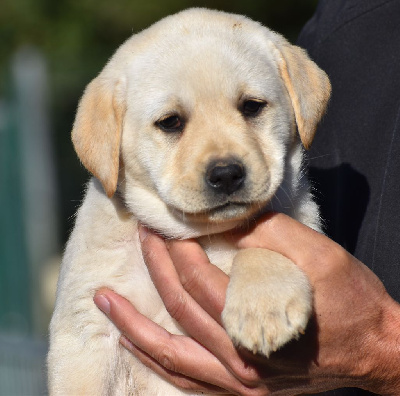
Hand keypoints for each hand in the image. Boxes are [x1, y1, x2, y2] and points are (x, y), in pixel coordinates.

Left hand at [94, 213, 399, 394]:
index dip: (180, 250)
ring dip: (133, 325)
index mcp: (259, 325)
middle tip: (142, 237)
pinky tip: (133, 343)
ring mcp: (238, 381)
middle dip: (156, 268)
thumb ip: (269, 234)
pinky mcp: (241, 387)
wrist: (374, 348)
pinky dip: (155, 360)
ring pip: (170, 355)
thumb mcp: (320, 255)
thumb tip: (226, 219)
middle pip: (180, 310)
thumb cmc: (352, 301)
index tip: (170, 224)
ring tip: (104, 301)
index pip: (201, 283)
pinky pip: (185, 379)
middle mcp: (242, 362)